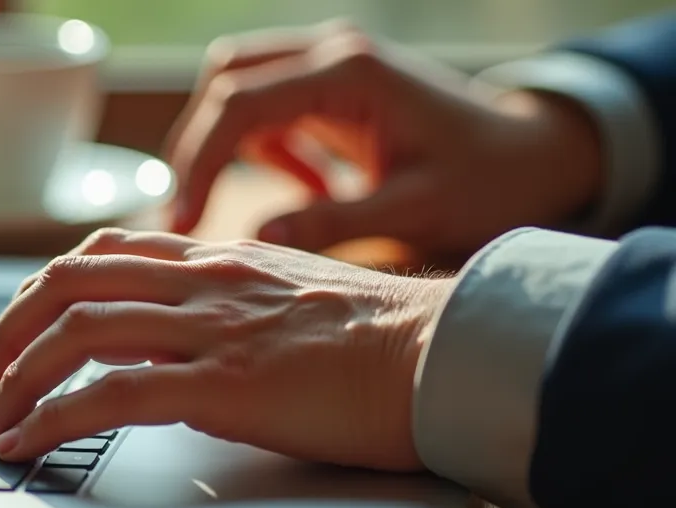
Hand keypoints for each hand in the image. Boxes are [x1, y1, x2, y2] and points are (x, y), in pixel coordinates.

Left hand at [0, 228, 453, 470]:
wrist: (444, 354)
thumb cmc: (383, 338)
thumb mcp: (292, 298)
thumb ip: (232, 304)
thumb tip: (185, 342)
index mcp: (217, 258)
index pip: (102, 252)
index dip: (42, 290)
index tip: (16, 334)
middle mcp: (202, 281)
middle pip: (65, 282)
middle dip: (4, 332)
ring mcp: (209, 328)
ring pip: (73, 332)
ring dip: (13, 379)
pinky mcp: (224, 383)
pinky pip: (109, 394)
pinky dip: (52, 419)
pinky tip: (27, 443)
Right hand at [165, 21, 602, 253]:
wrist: (536, 156)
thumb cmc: (487, 182)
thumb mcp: (414, 211)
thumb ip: (333, 223)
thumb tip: (253, 241)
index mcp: (351, 72)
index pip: (241, 103)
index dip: (200, 161)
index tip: (185, 219)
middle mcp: (333, 51)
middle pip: (226, 80)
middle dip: (198, 147)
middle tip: (190, 215)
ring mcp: (332, 62)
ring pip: (238, 87)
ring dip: (225, 145)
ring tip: (240, 207)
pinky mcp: (334, 85)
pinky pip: (270, 105)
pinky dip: (264, 149)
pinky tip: (304, 191)